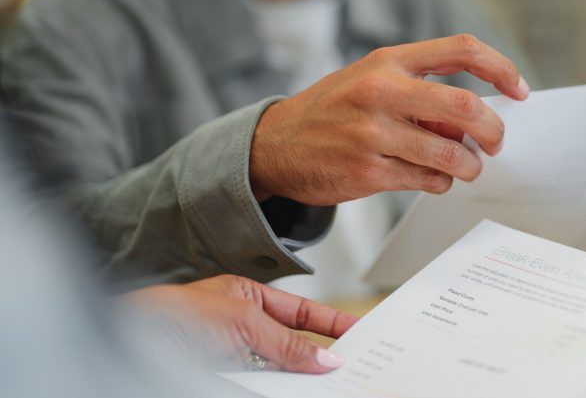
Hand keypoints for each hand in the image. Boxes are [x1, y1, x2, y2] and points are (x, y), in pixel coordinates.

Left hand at [122, 275, 357, 373]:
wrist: (126, 344)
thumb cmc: (171, 316)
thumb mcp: (243, 322)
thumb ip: (287, 343)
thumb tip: (325, 358)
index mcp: (246, 298)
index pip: (299, 312)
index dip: (330, 323)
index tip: (358, 334)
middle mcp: (239, 329)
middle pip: (291, 346)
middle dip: (318, 357)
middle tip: (349, 368)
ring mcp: (230, 358)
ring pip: (277, 373)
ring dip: (299, 380)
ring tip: (327, 386)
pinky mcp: (222, 381)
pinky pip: (260, 388)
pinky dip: (278, 390)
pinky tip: (295, 393)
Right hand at [249, 35, 529, 204]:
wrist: (276, 145)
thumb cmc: (335, 110)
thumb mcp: (373, 81)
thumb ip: (423, 93)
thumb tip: (473, 122)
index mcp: (389, 60)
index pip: (462, 49)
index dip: (501, 68)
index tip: (520, 89)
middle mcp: (381, 90)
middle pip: (465, 107)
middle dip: (493, 130)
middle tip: (496, 143)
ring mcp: (373, 133)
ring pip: (451, 153)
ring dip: (469, 165)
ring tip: (465, 167)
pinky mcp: (368, 171)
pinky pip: (428, 180)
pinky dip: (440, 182)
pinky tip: (431, 177)